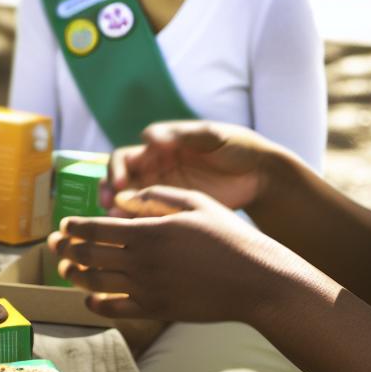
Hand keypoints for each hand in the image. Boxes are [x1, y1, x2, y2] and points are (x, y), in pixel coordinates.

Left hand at [49, 184, 305, 323]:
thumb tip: (120, 199)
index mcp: (150, 230)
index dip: (74, 226)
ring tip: (68, 268)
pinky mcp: (157, 310)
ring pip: (95, 283)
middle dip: (66, 248)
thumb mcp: (196, 202)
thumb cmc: (229, 236)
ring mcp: (148, 288)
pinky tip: (91, 297)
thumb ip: (155, 196)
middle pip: (88, 255)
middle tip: (55, 244)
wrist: (256, 281)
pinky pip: (115, 309)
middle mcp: (142, 261)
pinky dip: (97, 303)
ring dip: (76, 274)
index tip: (65, 224)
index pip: (96, 228)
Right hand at [105, 120, 284, 211]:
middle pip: (119, 182)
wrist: (262, 175)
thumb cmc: (237, 146)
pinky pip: (150, 220)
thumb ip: (180, 135)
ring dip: (118, 212)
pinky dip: (138, 226)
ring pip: (129, 204)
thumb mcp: (211, 136)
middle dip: (109, 192)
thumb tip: (146, 136)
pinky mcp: (175, 213)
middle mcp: (155, 170)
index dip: (116, 170)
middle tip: (108, 205)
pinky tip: (134, 236)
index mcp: (159, 149)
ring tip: (115, 224)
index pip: (124, 158)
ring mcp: (164, 193)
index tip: (119, 184)